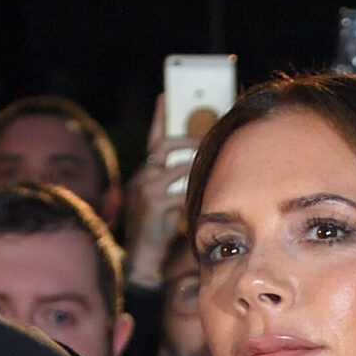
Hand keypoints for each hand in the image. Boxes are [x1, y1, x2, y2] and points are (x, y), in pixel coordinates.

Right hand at [122, 95, 200, 284]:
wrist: (142, 260)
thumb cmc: (158, 231)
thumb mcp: (165, 200)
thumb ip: (176, 182)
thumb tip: (200, 163)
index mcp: (144, 173)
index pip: (152, 138)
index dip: (159, 116)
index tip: (166, 95)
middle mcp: (142, 177)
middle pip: (164, 144)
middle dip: (188, 139)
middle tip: (205, 139)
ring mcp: (146, 190)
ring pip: (177, 167)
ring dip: (195, 167)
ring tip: (213, 167)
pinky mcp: (154, 206)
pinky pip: (180, 192)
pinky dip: (192, 195)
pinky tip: (202, 200)